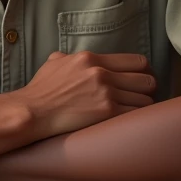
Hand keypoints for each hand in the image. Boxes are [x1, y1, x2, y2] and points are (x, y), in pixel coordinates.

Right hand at [11, 50, 156, 139]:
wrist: (33, 111)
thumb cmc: (40, 89)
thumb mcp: (54, 63)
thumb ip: (68, 58)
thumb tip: (68, 58)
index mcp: (91, 58)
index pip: (136, 61)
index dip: (144, 72)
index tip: (142, 80)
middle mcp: (102, 72)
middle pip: (146, 79)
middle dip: (148, 90)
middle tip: (143, 98)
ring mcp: (105, 92)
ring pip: (145, 99)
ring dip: (144, 107)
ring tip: (138, 113)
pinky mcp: (106, 112)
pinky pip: (136, 114)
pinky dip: (138, 119)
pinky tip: (133, 122)